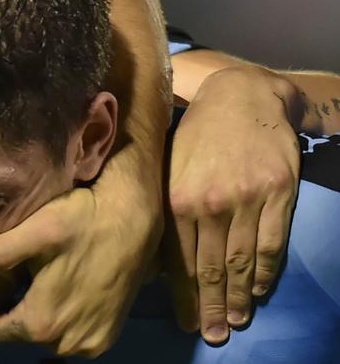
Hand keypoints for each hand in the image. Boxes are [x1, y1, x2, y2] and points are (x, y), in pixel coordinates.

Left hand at [0, 179, 158, 356]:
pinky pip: (69, 338)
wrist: (136, 220)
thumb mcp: (35, 232)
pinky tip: (48, 295)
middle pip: (17, 337)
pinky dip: (55, 322)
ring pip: (44, 339)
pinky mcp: (108, 335)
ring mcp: (91, 342)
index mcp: (42, 322)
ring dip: (29, 320)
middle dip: (1, 316)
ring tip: (17, 291)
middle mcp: (67, 343)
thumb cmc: (84, 222)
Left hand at [163, 65, 300, 344]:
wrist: (243, 96)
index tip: (186, 321)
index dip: (183, 294)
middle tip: (213, 334)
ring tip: (236, 321)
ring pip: (242, 261)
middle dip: (211, 306)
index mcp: (178, 198)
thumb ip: (164, 209)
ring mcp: (247, 200)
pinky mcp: (278, 194)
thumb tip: (153, 255)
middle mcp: (210, 203)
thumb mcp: (168, 166)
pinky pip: (272, 244)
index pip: (179, 259)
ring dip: (238, 296)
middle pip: (211, 267)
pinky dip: (266, 272)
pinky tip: (258, 290)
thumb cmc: (198, 134)